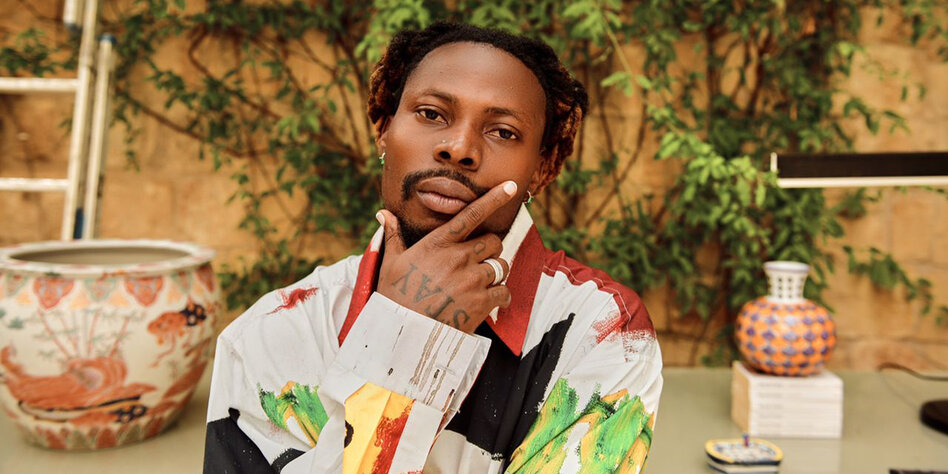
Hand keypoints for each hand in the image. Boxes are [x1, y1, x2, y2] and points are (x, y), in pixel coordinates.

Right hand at [376, 181, 517, 332]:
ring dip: (496, 273)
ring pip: (502, 266)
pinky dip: (501, 296)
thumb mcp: (390, 263)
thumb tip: (383, 213)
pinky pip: (504, 292)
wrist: (402, 334)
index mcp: (438, 244)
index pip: (471, 214)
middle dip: (490, 249)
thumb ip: (393, 236)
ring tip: (480, 283)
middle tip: (479, 261)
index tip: (511, 186)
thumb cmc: (394, 296)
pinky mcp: (481, 302)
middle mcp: (458, 258)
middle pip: (493, 241)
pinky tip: (490, 302)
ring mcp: (472, 280)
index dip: (494, 198)